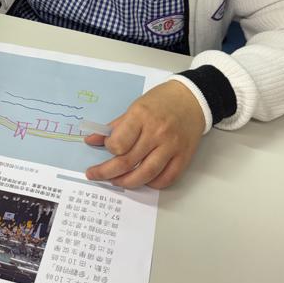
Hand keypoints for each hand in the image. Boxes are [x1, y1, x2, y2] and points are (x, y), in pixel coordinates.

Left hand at [85, 80, 204, 188]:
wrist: (192, 99)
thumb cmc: (162, 101)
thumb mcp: (134, 107)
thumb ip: (114, 127)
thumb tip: (91, 140)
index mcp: (141, 116)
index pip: (119, 143)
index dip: (109, 149)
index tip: (106, 148)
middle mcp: (157, 132)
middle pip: (128, 162)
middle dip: (107, 173)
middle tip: (95, 175)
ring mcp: (171, 146)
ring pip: (146, 174)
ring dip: (127, 182)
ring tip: (116, 180)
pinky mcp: (183, 157)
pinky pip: (166, 179)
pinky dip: (152, 184)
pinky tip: (142, 179)